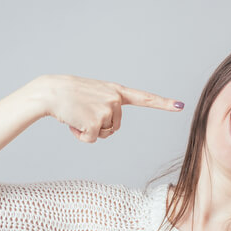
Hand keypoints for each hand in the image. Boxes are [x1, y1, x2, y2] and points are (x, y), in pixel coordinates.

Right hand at [30, 74, 184, 142]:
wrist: (50, 91)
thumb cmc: (69, 95)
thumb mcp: (93, 94)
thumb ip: (107, 105)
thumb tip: (109, 126)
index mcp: (116, 91)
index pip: (144, 98)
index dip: (163, 103)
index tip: (180, 106)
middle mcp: (115, 99)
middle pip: (116, 127)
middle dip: (100, 126)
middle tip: (83, 112)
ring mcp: (107, 110)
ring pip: (105, 134)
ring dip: (90, 130)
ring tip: (77, 114)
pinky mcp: (97, 122)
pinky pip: (93, 139)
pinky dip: (81, 135)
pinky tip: (73, 122)